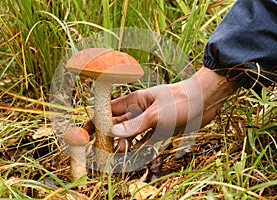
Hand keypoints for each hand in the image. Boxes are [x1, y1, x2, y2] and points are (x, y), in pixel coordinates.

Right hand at [84, 66, 238, 151]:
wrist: (205, 101)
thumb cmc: (180, 100)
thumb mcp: (156, 113)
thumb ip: (135, 124)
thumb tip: (113, 133)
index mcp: (134, 101)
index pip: (108, 110)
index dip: (95, 121)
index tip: (85, 133)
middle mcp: (138, 111)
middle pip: (116, 125)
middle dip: (106, 137)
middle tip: (98, 151)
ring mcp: (148, 122)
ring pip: (129, 136)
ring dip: (121, 146)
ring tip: (115, 157)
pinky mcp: (158, 131)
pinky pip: (144, 142)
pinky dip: (137, 150)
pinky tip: (131, 157)